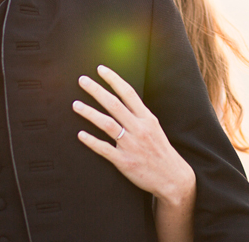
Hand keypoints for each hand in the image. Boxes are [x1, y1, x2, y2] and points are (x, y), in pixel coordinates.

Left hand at [73, 65, 195, 206]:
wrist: (173, 177)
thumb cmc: (161, 151)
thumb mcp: (154, 128)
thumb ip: (138, 115)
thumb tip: (122, 101)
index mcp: (147, 118)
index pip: (129, 93)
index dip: (114, 80)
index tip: (101, 70)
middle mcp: (139, 129)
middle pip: (114, 105)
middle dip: (97, 91)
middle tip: (82, 80)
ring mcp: (131, 145)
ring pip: (107, 124)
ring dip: (90, 113)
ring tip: (76, 104)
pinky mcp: (124, 162)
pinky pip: (104, 149)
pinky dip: (91, 141)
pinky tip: (80, 134)